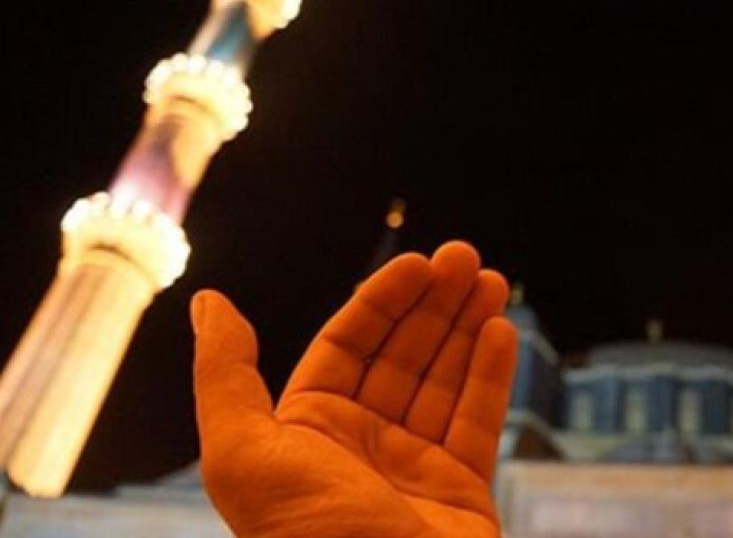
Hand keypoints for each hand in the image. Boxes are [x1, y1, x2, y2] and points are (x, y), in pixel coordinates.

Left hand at [191, 244, 516, 537]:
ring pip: (445, 381)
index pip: (348, 346)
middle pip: (403, 355)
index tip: (418, 264)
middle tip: (464, 257)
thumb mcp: (244, 456)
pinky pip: (477, 422)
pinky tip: (501, 331)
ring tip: (488, 280)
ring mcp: (414, 468)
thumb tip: (212, 303)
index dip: (382, 300)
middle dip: (433, 305)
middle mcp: (361, 445)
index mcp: (307, 432)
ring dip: (467, 328)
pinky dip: (492, 375)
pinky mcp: (460, 492)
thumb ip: (227, 376)